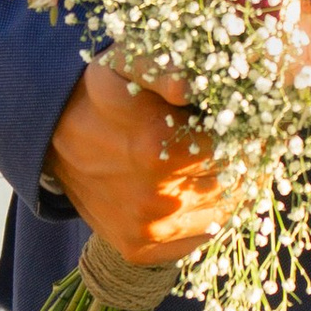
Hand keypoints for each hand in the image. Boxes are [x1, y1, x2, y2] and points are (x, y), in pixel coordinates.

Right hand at [43, 63, 243, 265]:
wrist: (53, 136)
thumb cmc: (102, 94)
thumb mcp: (124, 62)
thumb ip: (158, 65)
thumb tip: (185, 84)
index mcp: (159, 150)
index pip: (239, 150)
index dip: (253, 135)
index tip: (257, 124)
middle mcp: (156, 198)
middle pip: (235, 184)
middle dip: (248, 162)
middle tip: (249, 144)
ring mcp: (147, 228)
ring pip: (222, 214)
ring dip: (233, 190)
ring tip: (228, 164)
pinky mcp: (138, 248)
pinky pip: (196, 239)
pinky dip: (207, 217)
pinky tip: (200, 190)